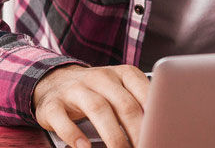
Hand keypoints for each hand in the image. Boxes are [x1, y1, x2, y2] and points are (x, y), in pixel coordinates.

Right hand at [33, 64, 149, 147]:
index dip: (155, 116)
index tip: (161, 133)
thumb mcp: (120, 91)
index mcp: (122, 74)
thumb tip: (159, 128)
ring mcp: (75, 89)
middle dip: (137, 131)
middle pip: (124, 104)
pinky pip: (63, 120)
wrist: (54, 82)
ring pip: (98, 109)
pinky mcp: (53, 105)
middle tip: (144, 147)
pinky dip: (74, 135)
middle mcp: (100, 78)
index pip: (144, 92)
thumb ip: (138, 105)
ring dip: (113, 136)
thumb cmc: (96, 92)